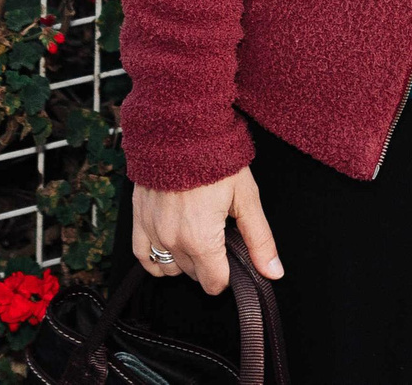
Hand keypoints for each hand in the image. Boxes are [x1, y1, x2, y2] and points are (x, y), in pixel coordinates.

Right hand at [132, 168, 282, 295]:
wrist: (181, 129)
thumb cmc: (216, 159)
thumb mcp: (247, 198)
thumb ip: (260, 240)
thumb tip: (273, 273)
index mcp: (201, 240)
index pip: (215, 283)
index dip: (229, 274)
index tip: (233, 255)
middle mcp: (173, 241)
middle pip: (194, 275)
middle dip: (210, 263)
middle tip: (219, 235)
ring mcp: (152, 232)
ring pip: (171, 268)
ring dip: (185, 260)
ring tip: (198, 235)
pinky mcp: (138, 220)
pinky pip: (143, 257)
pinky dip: (156, 258)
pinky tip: (171, 246)